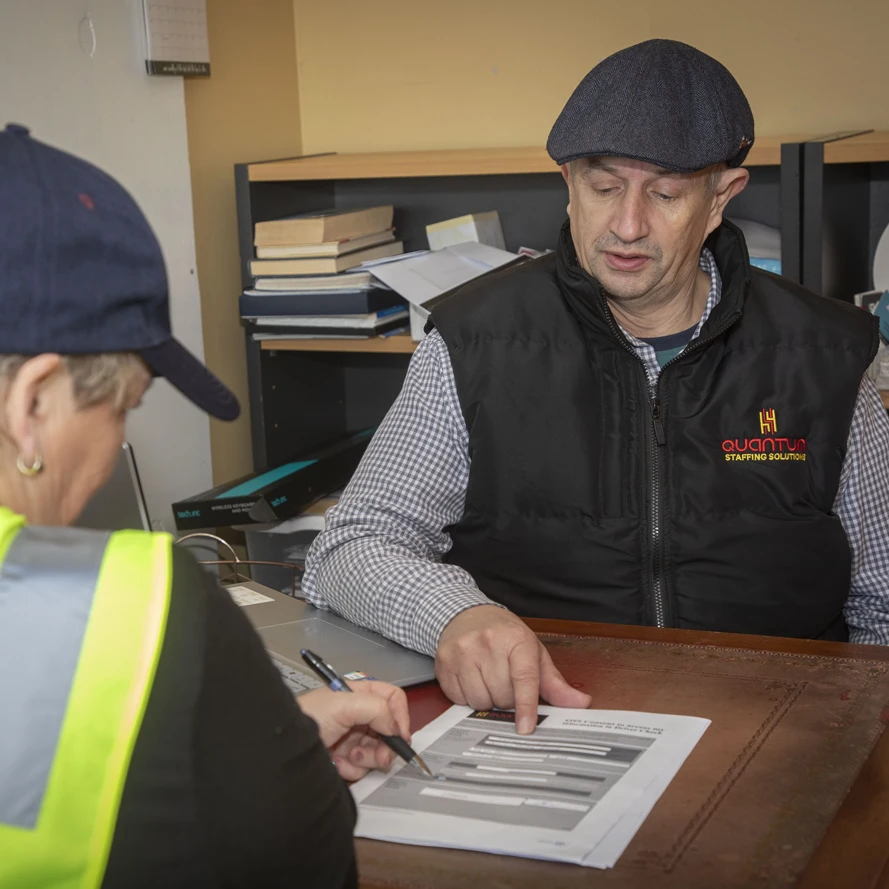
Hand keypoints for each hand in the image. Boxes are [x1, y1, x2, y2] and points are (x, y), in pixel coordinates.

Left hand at [299, 680, 410, 781]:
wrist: (282, 748)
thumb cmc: (306, 718)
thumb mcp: (343, 705)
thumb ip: (377, 709)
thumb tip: (395, 727)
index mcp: (359, 694)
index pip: (392, 699)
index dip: (400, 716)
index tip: (400, 736)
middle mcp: (358, 714)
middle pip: (388, 730)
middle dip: (383, 745)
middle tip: (379, 756)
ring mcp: (352, 737)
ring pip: (378, 751)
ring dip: (366, 759)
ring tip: (348, 757)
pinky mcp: (345, 758)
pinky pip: (362, 767)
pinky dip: (352, 769)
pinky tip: (337, 763)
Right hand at [435, 605, 591, 734]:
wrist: (466, 614)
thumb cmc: (505, 636)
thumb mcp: (533, 652)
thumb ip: (555, 683)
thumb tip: (580, 703)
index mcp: (516, 639)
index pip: (524, 678)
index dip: (526, 706)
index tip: (526, 727)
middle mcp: (488, 642)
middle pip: (502, 696)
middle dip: (507, 699)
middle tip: (505, 682)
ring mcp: (463, 651)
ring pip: (479, 701)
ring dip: (486, 700)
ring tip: (487, 679)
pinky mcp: (444, 662)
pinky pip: (458, 699)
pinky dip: (467, 697)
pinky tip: (471, 679)